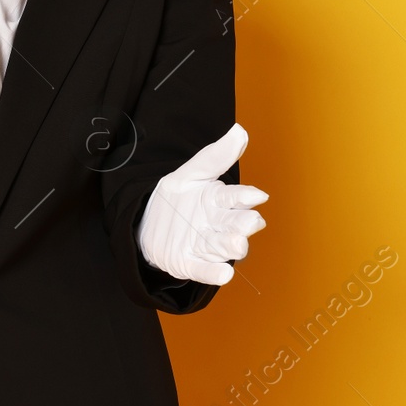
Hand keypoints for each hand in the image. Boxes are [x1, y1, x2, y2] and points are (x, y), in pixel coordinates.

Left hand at [136, 122, 267, 285]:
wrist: (148, 223)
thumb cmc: (178, 197)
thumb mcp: (190, 174)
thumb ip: (215, 156)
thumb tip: (240, 131)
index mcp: (219, 200)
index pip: (235, 197)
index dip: (245, 197)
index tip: (258, 195)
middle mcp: (217, 225)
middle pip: (235, 224)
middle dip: (243, 224)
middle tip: (251, 222)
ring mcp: (205, 245)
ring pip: (223, 247)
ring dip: (232, 246)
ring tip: (237, 243)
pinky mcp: (190, 263)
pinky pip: (205, 269)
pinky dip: (214, 272)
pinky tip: (224, 274)